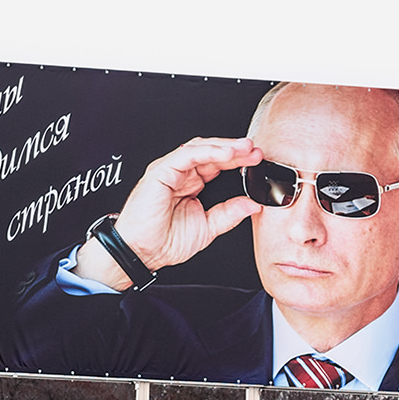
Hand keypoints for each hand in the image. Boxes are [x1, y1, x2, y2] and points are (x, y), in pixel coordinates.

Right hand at [105, 137, 263, 270]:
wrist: (141, 252)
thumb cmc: (163, 241)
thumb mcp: (208, 227)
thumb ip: (230, 214)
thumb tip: (253, 205)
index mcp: (191, 184)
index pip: (218, 165)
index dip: (239, 162)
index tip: (257, 162)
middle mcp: (181, 174)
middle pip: (212, 153)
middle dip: (236, 150)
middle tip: (256, 151)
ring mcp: (170, 170)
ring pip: (200, 149)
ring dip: (224, 147)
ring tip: (244, 149)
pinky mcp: (160, 170)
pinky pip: (186, 155)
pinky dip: (207, 152)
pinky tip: (225, 154)